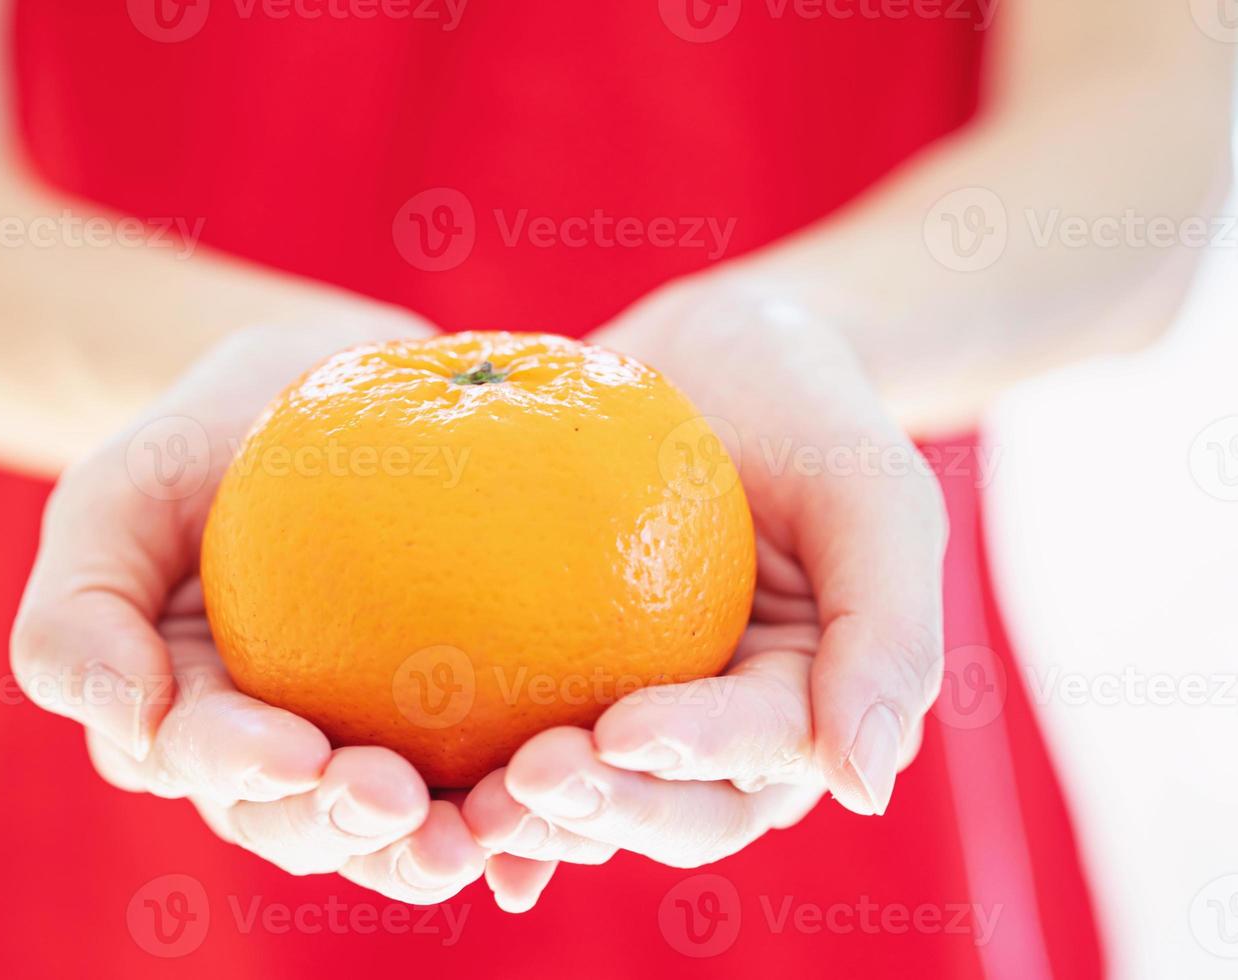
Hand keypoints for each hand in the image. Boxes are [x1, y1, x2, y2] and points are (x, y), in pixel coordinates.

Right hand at [11, 318, 488, 904]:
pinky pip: (490, 780)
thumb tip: (131, 724)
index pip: (209, 762)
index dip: (249, 774)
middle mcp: (278, 755)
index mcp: (190, 720)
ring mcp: (371, 744)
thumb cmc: (208, 441)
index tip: (300, 752)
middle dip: (356, 836)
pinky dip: (520, 824)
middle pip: (310, 823)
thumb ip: (79, 609)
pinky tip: (550, 844)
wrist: (326, 391)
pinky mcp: (459, 726)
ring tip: (498, 835)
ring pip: (404, 827)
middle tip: (413, 814)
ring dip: (447, 846)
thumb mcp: (119, 495)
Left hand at [464, 273, 947, 902]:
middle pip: (675, 811)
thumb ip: (889, 631)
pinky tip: (422, 788)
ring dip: (531, 818)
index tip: (620, 732)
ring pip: (593, 799)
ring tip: (459, 803)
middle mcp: (723, 734)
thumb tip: (864, 788)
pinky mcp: (560, 679)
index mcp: (806, 704)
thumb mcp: (872, 492)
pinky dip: (476, 775)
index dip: (693, 756)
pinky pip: (519, 738)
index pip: (759, 753)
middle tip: (527, 780)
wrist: (716, 355)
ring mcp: (638, 709)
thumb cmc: (807, 408)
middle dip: (606, 813)